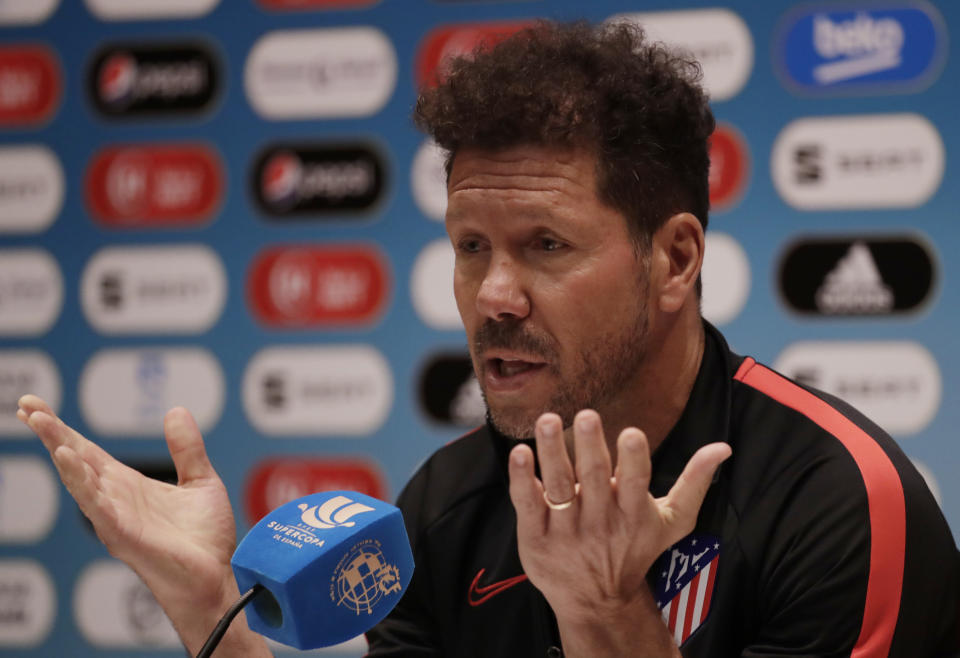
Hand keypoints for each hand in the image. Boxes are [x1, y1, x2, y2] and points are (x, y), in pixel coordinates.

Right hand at [18, 394, 268, 655]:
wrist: (216, 576)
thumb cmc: (204, 539)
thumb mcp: (200, 481)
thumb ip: (187, 449)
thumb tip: (175, 410)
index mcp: (127, 485)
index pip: (87, 451)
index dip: (63, 429)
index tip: (36, 406)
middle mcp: (114, 499)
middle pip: (75, 459)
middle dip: (50, 432)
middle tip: (26, 404)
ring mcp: (114, 516)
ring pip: (79, 479)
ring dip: (60, 450)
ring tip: (42, 422)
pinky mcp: (123, 533)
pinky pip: (97, 504)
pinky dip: (81, 480)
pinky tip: (67, 457)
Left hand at [507, 409, 730, 656]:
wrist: (597, 602)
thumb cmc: (636, 551)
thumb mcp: (672, 523)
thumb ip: (694, 482)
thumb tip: (723, 447)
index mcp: (633, 515)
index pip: (635, 484)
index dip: (633, 460)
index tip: (632, 433)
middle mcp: (599, 522)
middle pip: (594, 480)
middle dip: (591, 447)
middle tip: (587, 415)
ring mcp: (565, 531)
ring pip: (558, 487)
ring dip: (552, 453)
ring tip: (549, 421)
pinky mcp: (535, 537)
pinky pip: (528, 505)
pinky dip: (522, 480)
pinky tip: (520, 453)